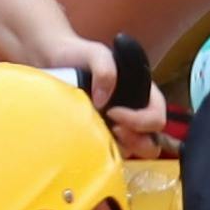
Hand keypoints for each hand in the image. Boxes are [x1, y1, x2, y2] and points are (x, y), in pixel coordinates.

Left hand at [47, 32, 182, 157]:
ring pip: (131, 152)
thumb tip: (103, 100)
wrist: (53, 62)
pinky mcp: (99, 139)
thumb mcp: (96, 54)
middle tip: (114, 130)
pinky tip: (86, 138)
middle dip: (136, 141)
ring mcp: (118, 130)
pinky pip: (109, 155)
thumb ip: (105, 69)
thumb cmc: (79, 55)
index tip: (113, 112)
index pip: (156, 118)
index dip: (140, 121)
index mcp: (143, 96)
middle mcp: (135, 116)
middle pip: (151, 142)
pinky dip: (102, 153)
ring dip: (119, 148)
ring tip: (98, 134)